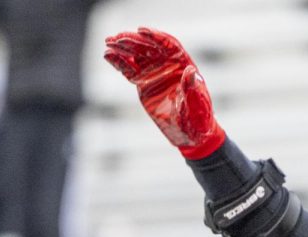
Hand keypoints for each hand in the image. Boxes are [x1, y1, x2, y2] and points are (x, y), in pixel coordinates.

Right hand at [104, 27, 225, 159]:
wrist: (189, 134)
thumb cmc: (199, 121)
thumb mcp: (198, 106)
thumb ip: (193, 90)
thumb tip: (191, 70)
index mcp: (183, 65)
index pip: (169, 46)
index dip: (156, 37)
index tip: (141, 30)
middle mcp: (168, 66)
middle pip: (150, 48)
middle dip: (134, 41)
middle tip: (118, 38)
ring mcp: (155, 74)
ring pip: (137, 56)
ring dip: (123, 48)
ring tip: (108, 42)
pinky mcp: (144, 84)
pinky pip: (130, 70)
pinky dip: (119, 63)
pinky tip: (108, 55)